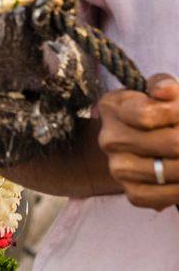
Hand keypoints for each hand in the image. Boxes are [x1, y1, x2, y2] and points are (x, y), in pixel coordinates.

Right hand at [98, 74, 178, 210]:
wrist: (140, 141)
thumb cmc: (157, 111)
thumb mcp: (158, 91)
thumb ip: (163, 84)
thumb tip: (163, 93)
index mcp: (113, 107)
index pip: (147, 115)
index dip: (177, 113)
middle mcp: (109, 139)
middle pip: (170, 144)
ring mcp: (118, 167)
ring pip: (169, 171)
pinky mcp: (131, 192)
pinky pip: (161, 197)